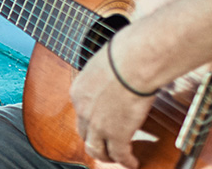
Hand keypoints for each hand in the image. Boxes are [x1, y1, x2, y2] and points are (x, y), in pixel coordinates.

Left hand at [70, 36, 156, 168]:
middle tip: (104, 145)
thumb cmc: (125, 53)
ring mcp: (98, 125)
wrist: (132, 62)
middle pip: (84, 133)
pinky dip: (126, 161)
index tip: (99, 123)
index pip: (81, 112)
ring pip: (96, 149)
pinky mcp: (116, 134)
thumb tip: (119, 68)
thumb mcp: (106, 62)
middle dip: (94, 140)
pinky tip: (133, 163)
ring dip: (106, 156)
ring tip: (116, 158)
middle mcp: (83, 110)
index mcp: (79, 91)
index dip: (90, 120)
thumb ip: (107, 71)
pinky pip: (119, 154)